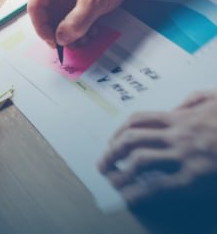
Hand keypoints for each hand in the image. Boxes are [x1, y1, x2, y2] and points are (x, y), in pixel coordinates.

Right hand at [28, 0, 136, 47]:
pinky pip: (66, 18)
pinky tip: (89, 32)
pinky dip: (76, 28)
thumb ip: (76, 21)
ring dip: (68, 33)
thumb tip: (61, 39)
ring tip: (84, 39)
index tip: (53, 42)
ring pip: (56, 19)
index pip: (35, 6)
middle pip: (45, 15)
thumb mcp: (94, 0)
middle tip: (71, 45)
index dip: (42, 27)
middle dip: (57, 32)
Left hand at [98, 90, 216, 206]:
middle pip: (132, 139)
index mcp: (182, 118)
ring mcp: (186, 157)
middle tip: (103, 163)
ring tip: (111, 180)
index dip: (119, 132)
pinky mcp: (196, 179)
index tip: (112, 141)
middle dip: (112, 151)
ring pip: (140, 161)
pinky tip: (129, 198)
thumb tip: (175, 107)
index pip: (139, 121)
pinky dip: (140, 192)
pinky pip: (160, 186)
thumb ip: (194, 101)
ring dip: (120, 171)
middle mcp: (178, 135)